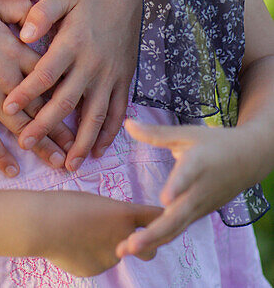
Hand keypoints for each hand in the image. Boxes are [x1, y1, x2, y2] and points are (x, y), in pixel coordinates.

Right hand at [0, 0, 75, 176]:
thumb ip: (21, 7)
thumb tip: (43, 9)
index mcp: (16, 53)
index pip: (50, 76)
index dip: (69, 91)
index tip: (86, 106)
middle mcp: (7, 79)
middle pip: (42, 107)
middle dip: (62, 128)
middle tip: (80, 147)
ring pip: (21, 126)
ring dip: (41, 146)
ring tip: (59, 163)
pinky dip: (0, 155)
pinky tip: (12, 171)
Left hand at [3, 0, 143, 169]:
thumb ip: (42, 13)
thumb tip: (23, 35)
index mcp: (72, 43)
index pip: (45, 74)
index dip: (25, 92)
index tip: (7, 107)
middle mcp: (91, 65)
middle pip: (65, 102)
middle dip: (45, 126)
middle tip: (26, 144)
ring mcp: (110, 76)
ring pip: (94, 115)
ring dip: (80, 142)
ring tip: (67, 164)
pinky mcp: (124, 80)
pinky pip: (117, 112)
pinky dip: (109, 133)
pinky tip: (97, 151)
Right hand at [42, 191, 159, 275]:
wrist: (42, 224)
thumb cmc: (67, 205)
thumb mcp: (96, 203)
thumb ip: (115, 219)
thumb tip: (123, 238)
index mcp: (125, 215)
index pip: (157, 217)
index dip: (162, 218)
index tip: (165, 219)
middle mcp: (125, 239)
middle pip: (151, 249)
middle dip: (146, 247)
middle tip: (134, 240)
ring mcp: (112, 259)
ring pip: (115, 253)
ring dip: (106, 246)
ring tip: (80, 231)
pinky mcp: (96, 270)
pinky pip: (97, 261)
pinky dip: (88, 254)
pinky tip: (71, 243)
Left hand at [116, 120, 256, 259]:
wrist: (247, 161)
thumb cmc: (214, 143)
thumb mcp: (186, 133)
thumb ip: (156, 133)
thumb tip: (127, 124)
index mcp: (198, 163)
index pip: (187, 176)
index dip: (177, 187)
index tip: (165, 199)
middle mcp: (199, 191)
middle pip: (177, 216)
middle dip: (153, 232)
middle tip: (131, 245)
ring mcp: (200, 206)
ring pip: (176, 228)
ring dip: (152, 240)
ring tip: (126, 250)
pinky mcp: (198, 214)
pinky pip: (178, 229)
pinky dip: (160, 239)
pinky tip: (138, 246)